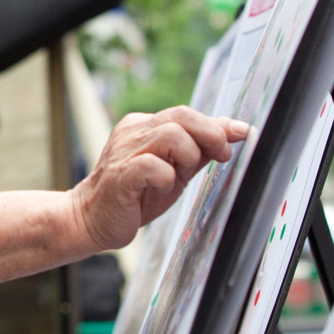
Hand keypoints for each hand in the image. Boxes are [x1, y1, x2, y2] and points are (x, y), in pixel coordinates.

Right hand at [70, 109, 249, 251]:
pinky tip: (164, 186)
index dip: (217, 125)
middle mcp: (133, 133)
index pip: (186, 114)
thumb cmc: (135, 196)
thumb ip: (200, 150)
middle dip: (210, 135)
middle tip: (222, 157)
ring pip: (170, 135)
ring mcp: (124, 152)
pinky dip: (166, 175)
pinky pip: (150, 166)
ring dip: (189, 156)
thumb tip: (235, 131)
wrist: (90, 219)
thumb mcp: (174, 170)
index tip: (242, 135)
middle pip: (181, 116)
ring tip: (182, 175)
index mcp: (145, 127)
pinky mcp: (119, 176)